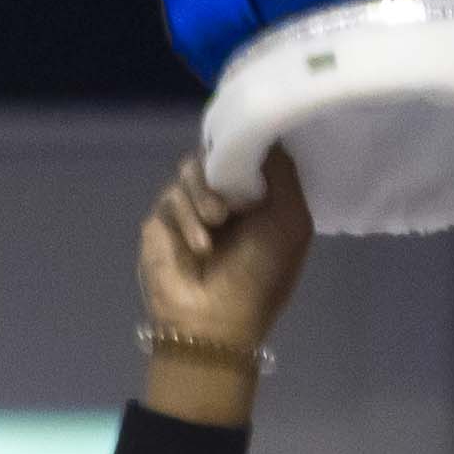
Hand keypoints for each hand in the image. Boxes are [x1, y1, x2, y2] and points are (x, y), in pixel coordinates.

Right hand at [136, 150, 314, 415]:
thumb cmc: (262, 277)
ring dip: (206, 195)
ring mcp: (193, 207)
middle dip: (226, 171)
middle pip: (218, 153)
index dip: (250, 141)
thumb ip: (284, 173)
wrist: (216, 323)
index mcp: (262, 199)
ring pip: (192, 169)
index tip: (252, 132)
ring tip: (217, 223)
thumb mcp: (291, 222)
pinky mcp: (163, 219)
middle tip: (236, 200)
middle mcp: (228, 197)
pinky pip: (171, 195)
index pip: (251, 152)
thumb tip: (270, 131)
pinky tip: (201, 246)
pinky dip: (187, 217)